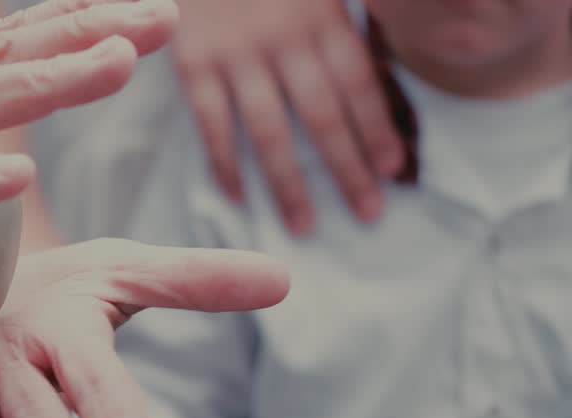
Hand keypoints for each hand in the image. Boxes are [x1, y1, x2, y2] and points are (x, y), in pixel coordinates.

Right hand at [171, 0, 403, 234]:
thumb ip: (349, 15)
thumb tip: (388, 59)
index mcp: (322, 16)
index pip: (359, 84)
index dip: (378, 129)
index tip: (394, 171)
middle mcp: (283, 41)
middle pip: (324, 117)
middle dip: (347, 168)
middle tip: (367, 212)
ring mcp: (236, 56)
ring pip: (270, 131)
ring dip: (290, 183)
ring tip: (304, 225)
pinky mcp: (193, 65)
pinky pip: (212, 124)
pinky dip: (225, 163)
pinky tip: (239, 197)